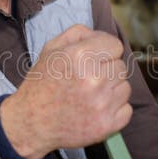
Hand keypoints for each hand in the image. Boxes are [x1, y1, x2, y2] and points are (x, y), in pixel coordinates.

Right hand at [0, 24, 131, 158]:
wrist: (30, 123)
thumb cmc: (42, 84)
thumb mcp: (51, 49)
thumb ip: (79, 33)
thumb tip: (101, 36)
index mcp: (80, 56)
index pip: (115, 46)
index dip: (104, 52)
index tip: (94, 60)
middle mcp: (94, 79)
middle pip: (121, 67)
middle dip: (106, 71)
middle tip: (87, 80)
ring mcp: (102, 104)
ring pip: (125, 88)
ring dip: (111, 90)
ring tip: (90, 95)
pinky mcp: (106, 125)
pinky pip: (126, 109)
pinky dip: (115, 110)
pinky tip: (96, 109)